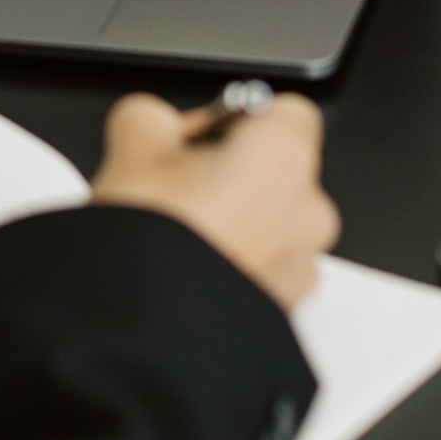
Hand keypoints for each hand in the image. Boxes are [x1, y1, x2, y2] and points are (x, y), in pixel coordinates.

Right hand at [91, 92, 338, 311]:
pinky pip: (267, 271)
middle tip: (176, 185)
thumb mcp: (133, 141)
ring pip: (273, 224)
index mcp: (284, 155)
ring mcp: (301, 266)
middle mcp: (308, 209)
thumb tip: (157, 125)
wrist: (138, 328)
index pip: (284, 111)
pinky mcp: (286, 310)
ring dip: (236, 222)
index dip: (236, 119)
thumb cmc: (148, 238)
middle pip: (279, 170)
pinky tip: (189, 268)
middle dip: (233, 172)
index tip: (196, 137)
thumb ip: (154, 117)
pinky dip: (237, 265)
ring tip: (179, 233)